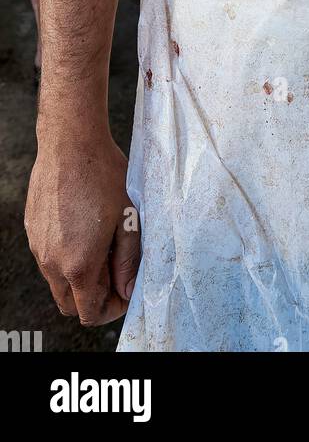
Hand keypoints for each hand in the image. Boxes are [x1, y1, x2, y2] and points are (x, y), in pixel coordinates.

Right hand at [25, 130, 140, 324]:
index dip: (111, 309)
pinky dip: (65, 257)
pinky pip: (48, 258)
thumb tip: (127, 291)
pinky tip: (84, 229)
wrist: (70, 143)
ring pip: (57, 281)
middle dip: (94, 298)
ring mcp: (38, 247)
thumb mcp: (127, 219)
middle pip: (69, 304)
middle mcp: (52, 262)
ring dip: (79, 277)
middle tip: (115, 272)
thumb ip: (128, 261)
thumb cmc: (104, 177)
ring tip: (102, 246)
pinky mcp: (32, 230)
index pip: (89, 312)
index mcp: (78, 264)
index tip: (125, 290)